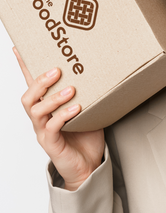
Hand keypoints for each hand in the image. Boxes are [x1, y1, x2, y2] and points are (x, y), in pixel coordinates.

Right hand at [15, 47, 104, 190]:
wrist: (88, 164)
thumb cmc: (86, 133)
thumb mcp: (88, 106)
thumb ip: (88, 90)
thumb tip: (99, 67)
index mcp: (47, 106)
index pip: (31, 83)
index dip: (23, 66)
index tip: (19, 48)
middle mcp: (41, 117)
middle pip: (29, 96)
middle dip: (41, 81)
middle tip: (57, 70)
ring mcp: (43, 131)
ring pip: (37, 111)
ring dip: (53, 98)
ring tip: (71, 90)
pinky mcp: (51, 144)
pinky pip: (51, 128)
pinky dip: (63, 116)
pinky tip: (76, 109)